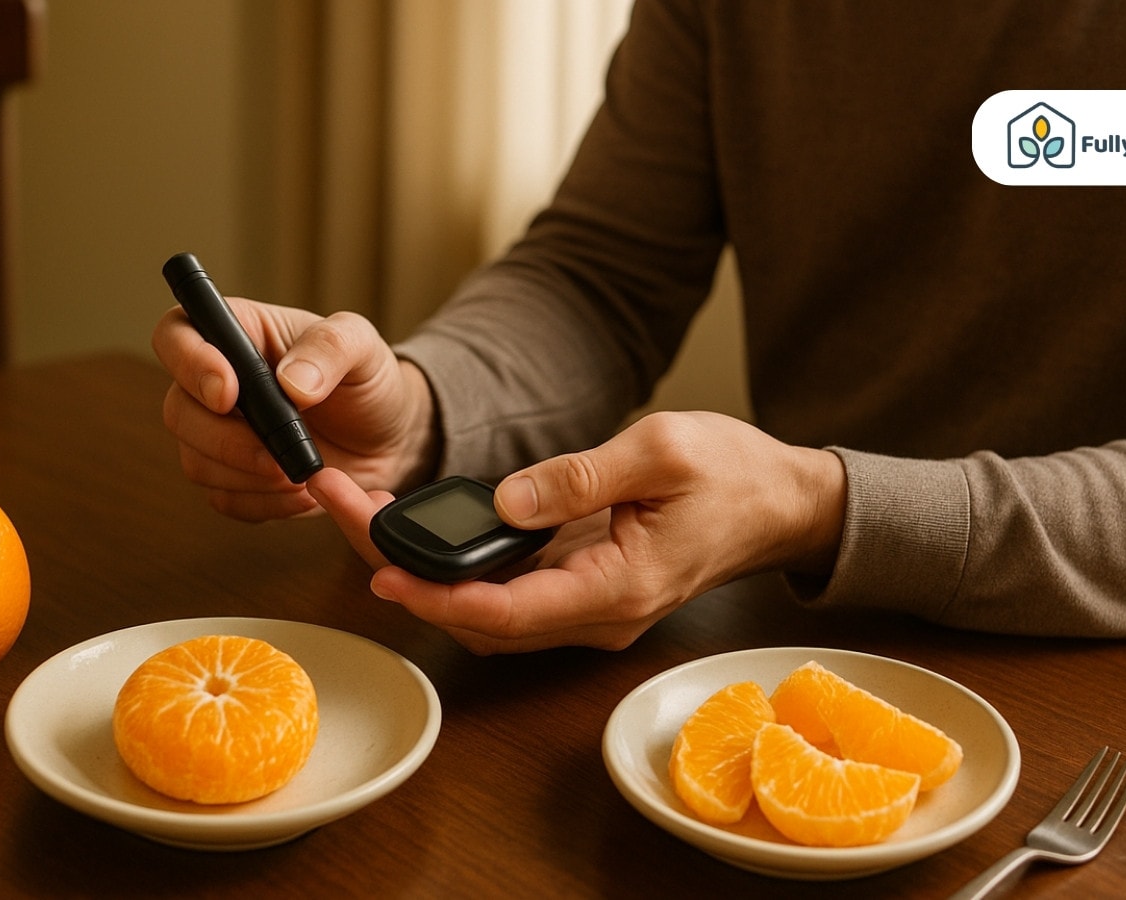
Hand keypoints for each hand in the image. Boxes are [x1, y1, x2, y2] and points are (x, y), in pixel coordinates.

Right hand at [152, 301, 437, 520]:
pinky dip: (265, 503)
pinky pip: (225, 500)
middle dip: (225, 440)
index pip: (177, 336)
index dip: (189, 364)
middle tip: (277, 455)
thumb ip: (330, 348)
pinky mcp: (235, 479)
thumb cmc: (368, 379)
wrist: (391, 435)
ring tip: (304, 472)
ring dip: (249, 477)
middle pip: (178, 412)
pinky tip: (303, 493)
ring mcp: (220, 434)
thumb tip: (291, 382)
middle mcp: (218, 384)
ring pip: (198, 463)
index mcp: (238, 334)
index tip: (229, 393)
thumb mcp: (362, 346)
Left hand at [308, 411, 846, 652]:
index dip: (434, 597)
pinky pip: (511, 598)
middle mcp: (598, 615)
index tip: (379, 568)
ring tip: (365, 521)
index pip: (505, 612)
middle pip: (481, 619)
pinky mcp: (586, 594)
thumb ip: (581, 477)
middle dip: (405, 577)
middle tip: (343, 513)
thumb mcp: (660, 452)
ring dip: (424, 578)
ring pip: (489, 615)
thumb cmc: (732, 474)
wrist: (781, 505)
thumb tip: (507, 499)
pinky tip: (422, 538)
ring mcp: (591, 610)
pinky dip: (460, 575)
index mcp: (617, 587)